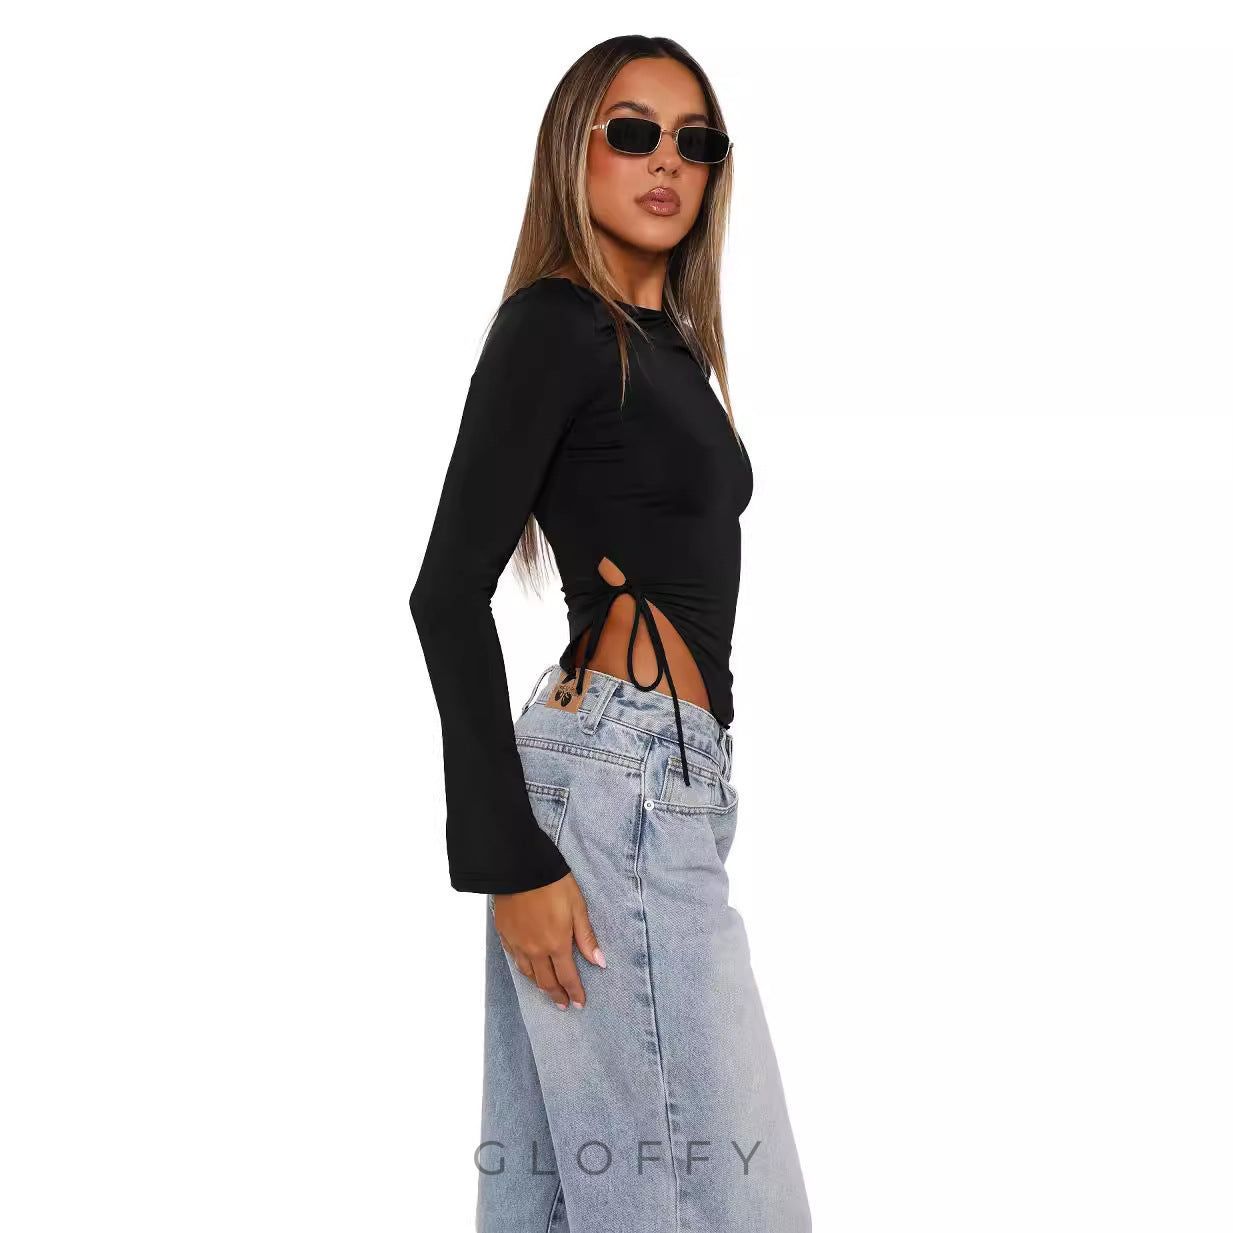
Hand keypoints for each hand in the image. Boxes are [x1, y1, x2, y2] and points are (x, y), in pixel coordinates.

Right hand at [493, 872, 605, 1008]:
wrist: (520, 868)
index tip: (579, 1003)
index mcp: (556, 944)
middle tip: (563, 1004)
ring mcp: (518, 943)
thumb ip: (586, 937)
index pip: (568, 977)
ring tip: (547, 990)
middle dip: (557, 995)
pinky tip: (527, 968)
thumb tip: (599, 962)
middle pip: (546, 981)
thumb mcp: (577, 907)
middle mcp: (535, 949)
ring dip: (539, 985)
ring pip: (528, 974)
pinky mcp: (504, 934)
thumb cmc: (552, 884)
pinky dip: (523, 968)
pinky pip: (514, 959)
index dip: (574, 992)